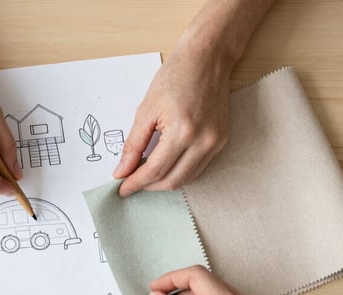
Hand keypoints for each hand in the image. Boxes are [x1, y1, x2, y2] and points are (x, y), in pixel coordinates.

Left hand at [114, 41, 229, 194]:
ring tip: (144, 175)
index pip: (155, 170)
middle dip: (149, 187)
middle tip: (130, 183)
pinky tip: (164, 165)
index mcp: (183, 131)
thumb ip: (133, 145)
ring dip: (164, 182)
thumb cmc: (175, 76)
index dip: (135, 183)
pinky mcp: (221, 140)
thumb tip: (122, 171)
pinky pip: (198, 167)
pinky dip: (179, 171)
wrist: (207, 57)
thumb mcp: (146, 110)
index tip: (121, 188)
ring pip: (187, 178)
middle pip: (173, 180)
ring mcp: (216, 142)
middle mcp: (203, 141)